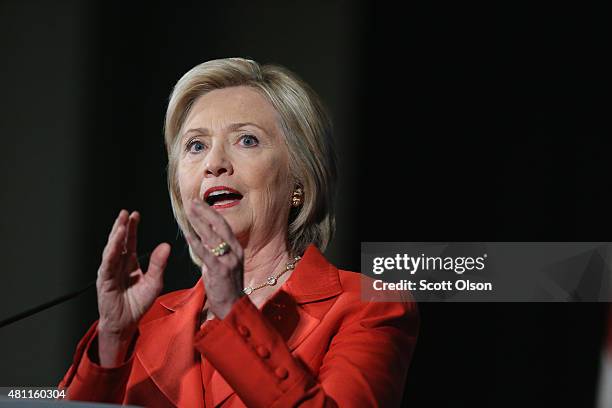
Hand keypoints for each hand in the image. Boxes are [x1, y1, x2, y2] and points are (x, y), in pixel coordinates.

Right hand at [96, 210, 170, 364]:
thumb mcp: (154, 282)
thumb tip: (166, 245)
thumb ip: (158, 264)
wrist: (126, 324)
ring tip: (121, 223)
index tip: (135, 215)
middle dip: (121, 227)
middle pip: (119, 242)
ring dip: (116, 236)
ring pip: (112, 249)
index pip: (129, 242)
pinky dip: (111, 251)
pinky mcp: (104, 280)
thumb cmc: (138, 304)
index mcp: (129, 264)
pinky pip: (108, 263)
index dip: (132, 228)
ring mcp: (109, 272)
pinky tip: (115, 242)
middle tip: (125, 213)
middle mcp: (118, 265)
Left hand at [185, 199, 243, 318]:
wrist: (233, 307)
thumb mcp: (223, 264)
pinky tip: (188, 234)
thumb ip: (214, 251)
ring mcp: (228, 260)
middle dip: (205, 212)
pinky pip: (206, 254)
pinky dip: (196, 243)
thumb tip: (202, 239)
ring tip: (189, 211)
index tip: (199, 202)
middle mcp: (235, 251)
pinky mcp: (220, 270)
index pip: (224, 225)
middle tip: (192, 201)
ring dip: (199, 222)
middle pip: (219, 225)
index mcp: (237, 248)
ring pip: (212, 236)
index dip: (211, 212)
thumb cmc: (226, 287)